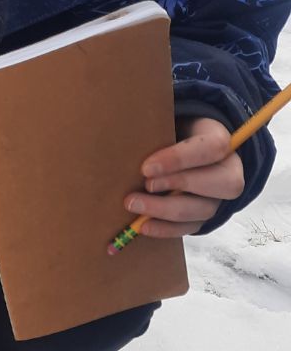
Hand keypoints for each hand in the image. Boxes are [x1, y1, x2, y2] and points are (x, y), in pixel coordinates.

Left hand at [126, 117, 243, 237]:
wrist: (174, 149)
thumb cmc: (168, 134)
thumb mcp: (166, 120)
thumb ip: (155, 124)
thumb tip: (123, 125)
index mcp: (221, 141)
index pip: (214, 148)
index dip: (181, 159)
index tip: (146, 167)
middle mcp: (228, 171)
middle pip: (223, 184)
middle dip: (180, 185)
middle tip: (145, 185)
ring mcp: (217, 198)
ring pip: (204, 210)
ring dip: (166, 210)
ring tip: (134, 204)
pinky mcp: (202, 217)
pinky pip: (190, 228)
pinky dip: (165, 229)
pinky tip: (142, 225)